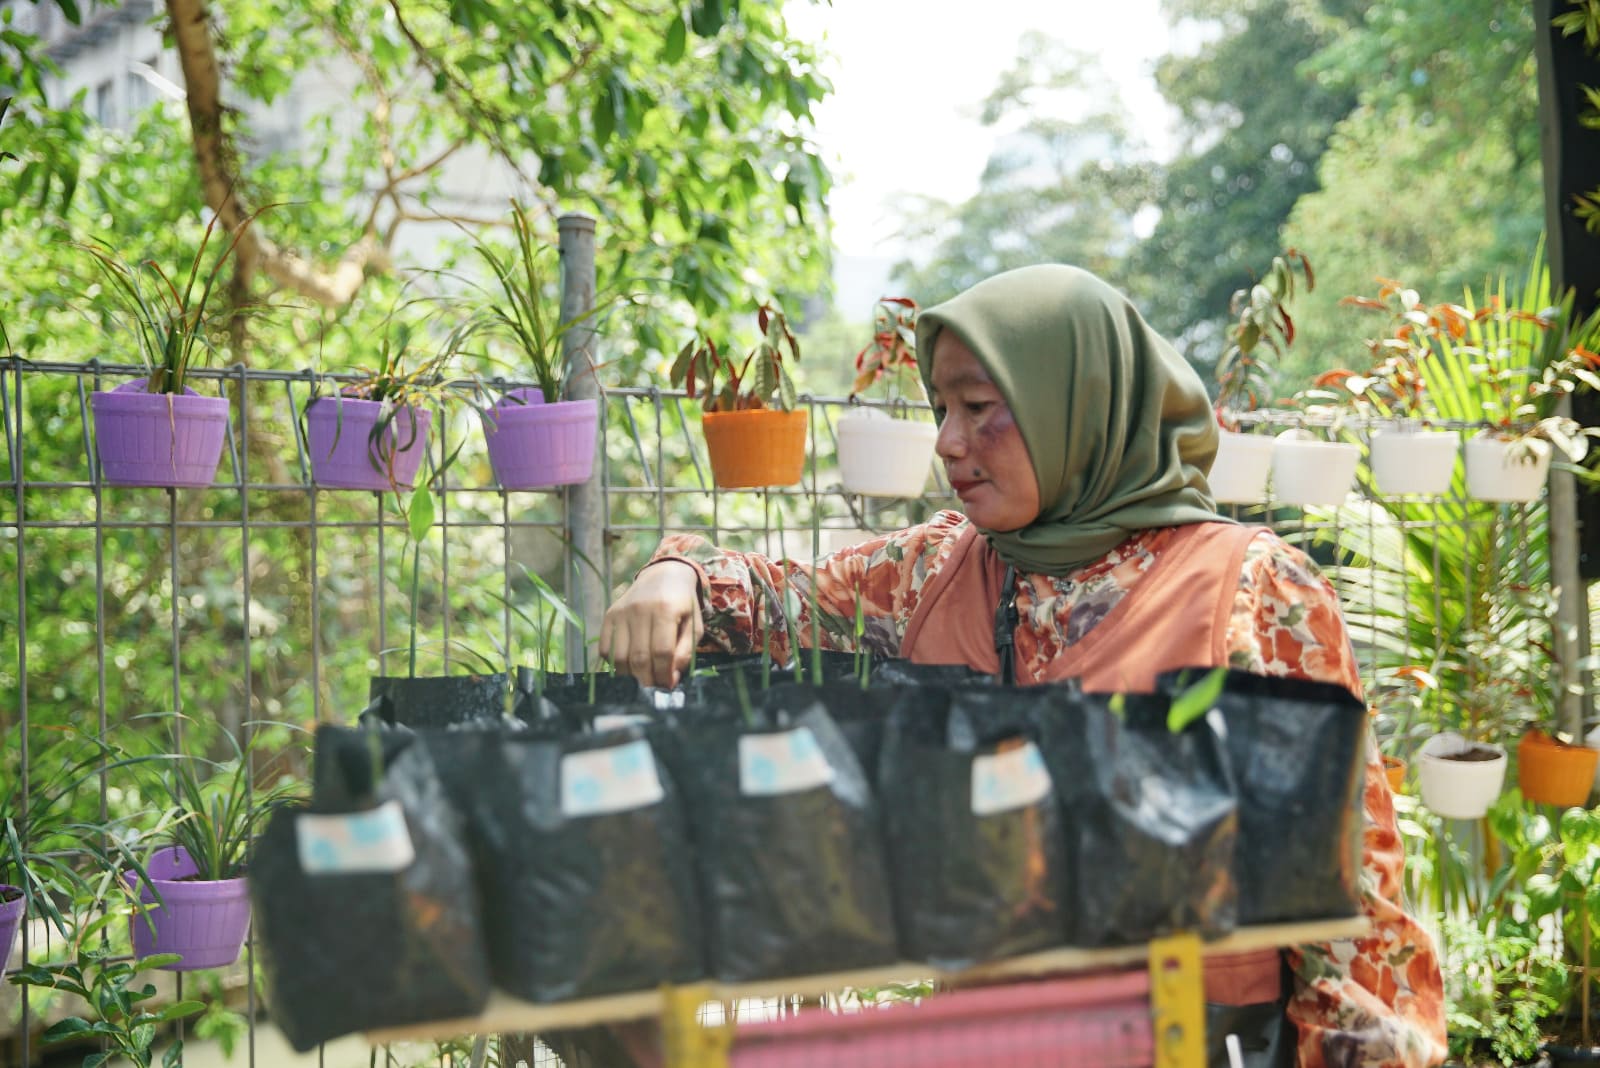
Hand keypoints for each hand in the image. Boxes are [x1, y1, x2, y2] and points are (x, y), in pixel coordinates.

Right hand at [598, 560, 704, 688]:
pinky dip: (615, 664)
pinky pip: (605, 649)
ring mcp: (621, 612)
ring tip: (643, 679)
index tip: (669, 685)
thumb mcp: (694, 626)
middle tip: (656, 688)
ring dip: (631, 676)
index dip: (664, 675)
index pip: (662, 652)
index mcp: (665, 610)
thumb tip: (670, 679)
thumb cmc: (683, 605)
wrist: (663, 575)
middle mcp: (640, 610)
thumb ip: (685, 652)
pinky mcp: (609, 616)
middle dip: (648, 680)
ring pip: (619, 657)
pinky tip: (629, 666)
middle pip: (639, 658)